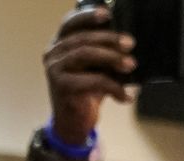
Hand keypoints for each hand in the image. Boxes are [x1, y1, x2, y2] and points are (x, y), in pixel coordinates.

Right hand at [44, 4, 134, 144]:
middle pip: (83, 38)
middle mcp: (53, 54)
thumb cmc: (87, 91)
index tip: (107, 15)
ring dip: (112, 58)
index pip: (70, 24)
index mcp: (60, 45)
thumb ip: (103, 51)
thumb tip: (127, 41)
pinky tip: (126, 96)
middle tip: (130, 44)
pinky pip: (93, 80)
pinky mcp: (61, 87)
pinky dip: (114, 87)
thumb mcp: (96, 67)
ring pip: (85, 54)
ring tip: (131, 65)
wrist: (74, 122)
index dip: (86, 16)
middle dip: (110, 39)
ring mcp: (54, 70)